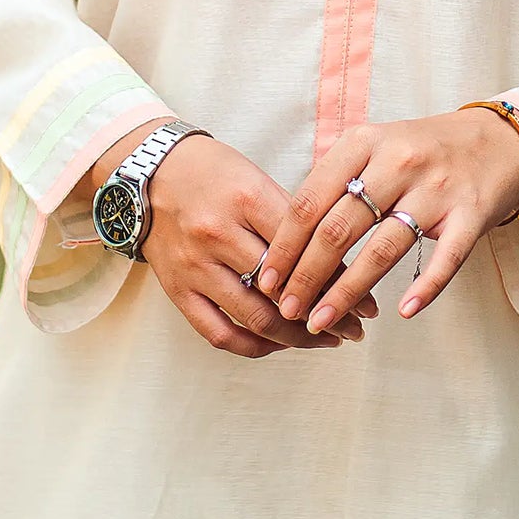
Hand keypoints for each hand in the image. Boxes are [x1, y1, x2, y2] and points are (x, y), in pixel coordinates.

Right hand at [140, 132, 377, 359]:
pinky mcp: (178, 290)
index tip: (367, 298)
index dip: (341, 277)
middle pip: (283, 288)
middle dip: (326, 313)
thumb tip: (340, 264)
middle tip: (356, 327)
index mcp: (246, 198)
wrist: (151, 173)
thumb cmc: (214, 172)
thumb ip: (293, 220)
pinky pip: (219, 333)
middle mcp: (219, 234)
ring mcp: (196, 266)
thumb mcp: (257, 179)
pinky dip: (254, 346)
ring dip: (297, 337)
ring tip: (327, 340)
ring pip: (254, 318)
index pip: (304, 248)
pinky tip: (280, 345)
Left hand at [255, 111, 518, 333]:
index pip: (311, 200)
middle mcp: (398, 161)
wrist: (497, 141)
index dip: (284, 244)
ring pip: (382, 249)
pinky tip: (403, 313)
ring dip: (347, 292)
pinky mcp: (471, 214)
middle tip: (286, 309)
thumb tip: (284, 238)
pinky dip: (425, 288)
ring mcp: (437, 188)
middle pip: (339, 228)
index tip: (265, 278)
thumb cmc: (422, 150)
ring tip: (321, 321)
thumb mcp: (374, 146)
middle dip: (306, 275)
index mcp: (365, 142)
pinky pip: (445, 259)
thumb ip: (335, 180)